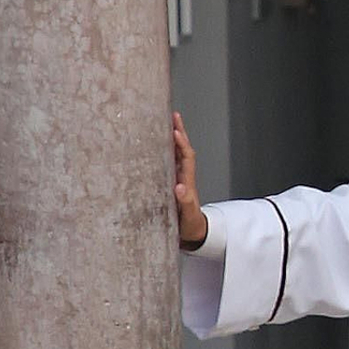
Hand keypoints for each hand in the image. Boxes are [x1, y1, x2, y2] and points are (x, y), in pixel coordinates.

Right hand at [172, 112, 207, 248]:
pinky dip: (164, 150)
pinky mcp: (171, 183)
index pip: (186, 157)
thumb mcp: (188, 216)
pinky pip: (168, 162)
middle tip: (173, 114)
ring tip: (165, 121)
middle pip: (182, 149)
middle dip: (178, 132)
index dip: (181, 144)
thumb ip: (185, 202)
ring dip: (172, 138)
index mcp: (187, 181)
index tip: (174, 131)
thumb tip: (180, 187)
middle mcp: (183, 176)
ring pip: (176, 153)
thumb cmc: (190, 225)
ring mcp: (178, 178)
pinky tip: (155, 144)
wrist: (192, 233)